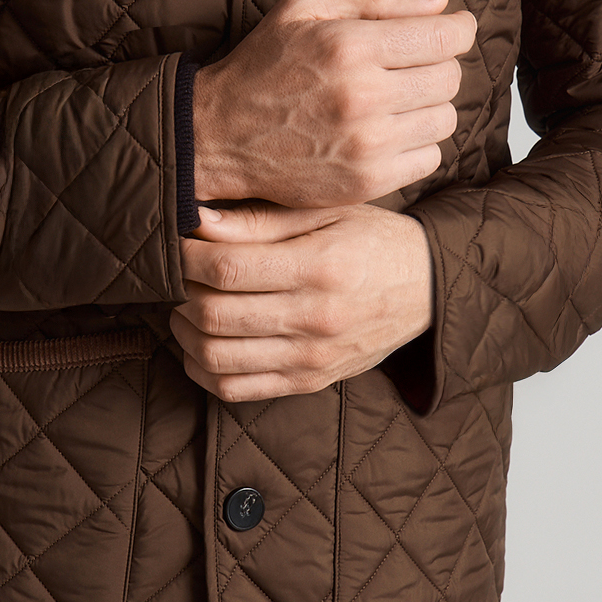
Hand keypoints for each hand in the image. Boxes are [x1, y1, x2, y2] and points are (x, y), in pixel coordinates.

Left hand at [170, 199, 433, 400]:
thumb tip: (198, 221)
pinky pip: (236, 390)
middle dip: (179, 290)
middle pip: (215, 314)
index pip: (227, 268)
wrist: (426, 289)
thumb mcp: (328, 212)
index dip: (186, 255)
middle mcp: (316, 318)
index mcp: (320, 266)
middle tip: (175, 271)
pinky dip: (202, 370)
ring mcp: (312, 358)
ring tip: (183, 304)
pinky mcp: (309, 382)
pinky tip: (199, 342)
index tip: (176, 240)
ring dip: (183, 331)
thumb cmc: (371, 239)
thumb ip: (262, 219)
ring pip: (217, 357)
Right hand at [191, 0, 476, 207]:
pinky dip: (417, 143)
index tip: (454, 28)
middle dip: (440, 64)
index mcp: (350, 46)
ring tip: (396, 98)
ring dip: (429, 105)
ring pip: (445, 119)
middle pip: (449, 78)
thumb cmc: (263, 65)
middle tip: (413, 63)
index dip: (459, 28)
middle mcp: (363, 97)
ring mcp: (367, 145)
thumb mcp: (303, 7)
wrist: (218, 135)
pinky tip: (386, 130)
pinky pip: (430, 158)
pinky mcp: (367, 182)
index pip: (443, 37)